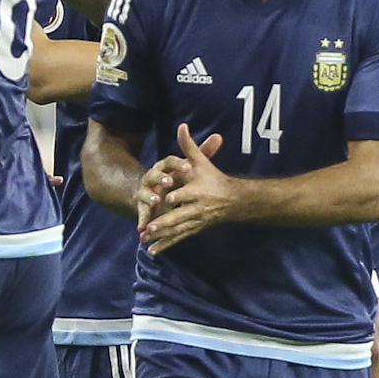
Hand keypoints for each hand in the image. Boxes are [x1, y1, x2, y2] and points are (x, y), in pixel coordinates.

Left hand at [139, 124, 238, 252]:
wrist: (234, 200)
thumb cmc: (214, 178)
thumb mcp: (201, 161)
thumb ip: (189, 146)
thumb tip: (182, 126)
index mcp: (198, 191)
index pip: (186, 194)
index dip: (177, 196)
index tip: (166, 199)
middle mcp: (197, 208)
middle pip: (180, 216)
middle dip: (165, 223)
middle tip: (150, 227)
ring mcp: (196, 220)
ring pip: (177, 230)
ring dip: (162, 236)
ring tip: (145, 240)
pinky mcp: (194, 229)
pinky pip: (179, 238)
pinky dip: (165, 245)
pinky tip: (152, 251)